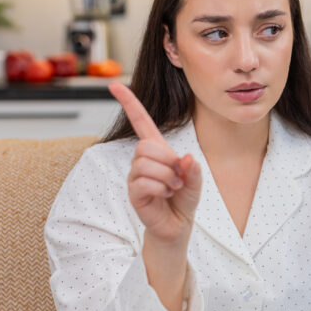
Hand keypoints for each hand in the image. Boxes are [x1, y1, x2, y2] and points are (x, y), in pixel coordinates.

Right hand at [108, 82, 201, 245]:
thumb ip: (193, 169)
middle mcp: (142, 160)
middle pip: (145, 146)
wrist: (177, 225)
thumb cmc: (183, 199)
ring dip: (167, 177)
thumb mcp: (195, 181)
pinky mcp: (133, 192)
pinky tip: (165, 195)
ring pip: (146, 164)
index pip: (141, 122)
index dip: (129, 103)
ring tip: (173, 188)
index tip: (115, 85)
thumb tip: (185, 158)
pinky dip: (161, 188)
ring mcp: (135, 176)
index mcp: (157, 150)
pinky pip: (144, 182)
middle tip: (177, 175)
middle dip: (167, 160)